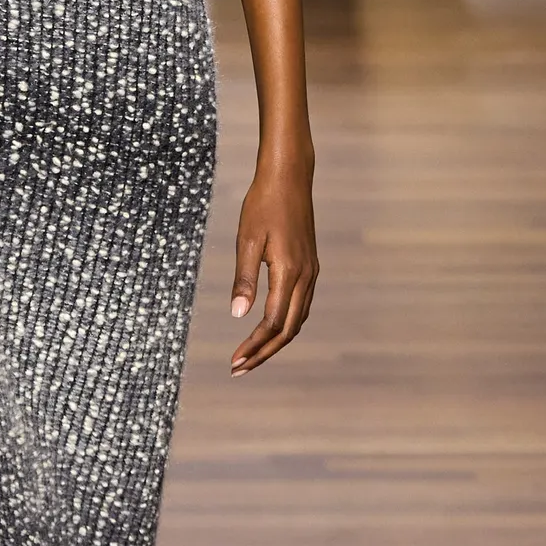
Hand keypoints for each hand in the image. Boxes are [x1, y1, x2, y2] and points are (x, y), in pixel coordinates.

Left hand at [229, 159, 317, 372]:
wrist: (290, 177)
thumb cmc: (263, 204)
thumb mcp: (247, 240)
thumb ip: (243, 279)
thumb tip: (238, 315)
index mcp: (289, 272)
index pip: (272, 323)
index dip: (254, 346)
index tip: (234, 362)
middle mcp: (305, 277)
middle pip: (288, 330)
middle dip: (264, 353)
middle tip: (239, 368)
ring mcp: (311, 272)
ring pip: (298, 320)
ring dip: (275, 342)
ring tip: (251, 355)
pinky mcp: (310, 266)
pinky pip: (302, 306)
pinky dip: (286, 325)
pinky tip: (270, 328)